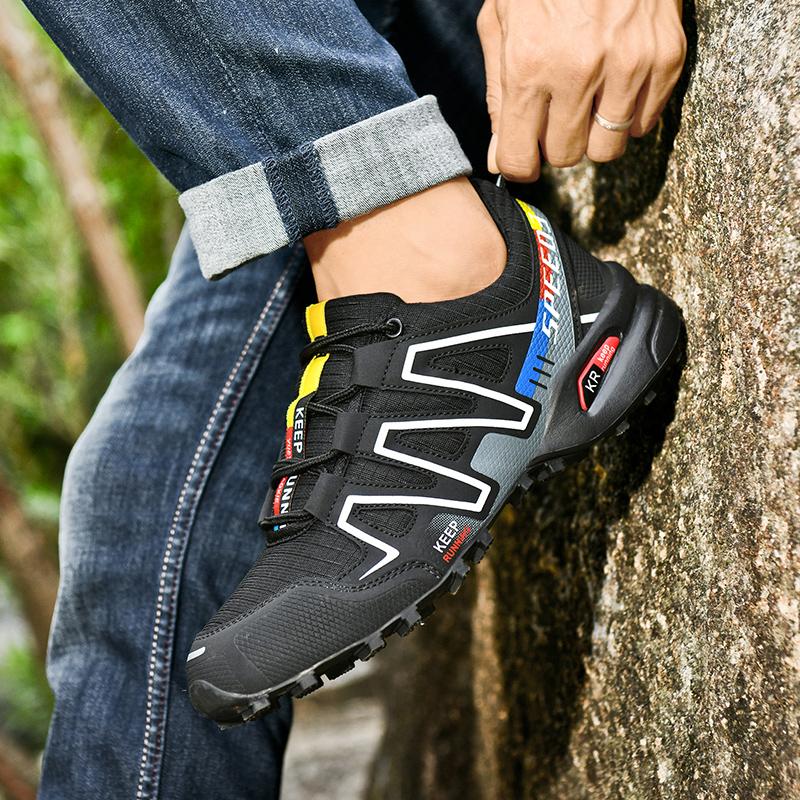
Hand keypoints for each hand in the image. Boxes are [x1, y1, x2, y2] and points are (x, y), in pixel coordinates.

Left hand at [477, 0, 686, 179]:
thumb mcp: (501, 24)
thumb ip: (498, 96)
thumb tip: (499, 156)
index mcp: (529, 65)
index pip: (519, 158)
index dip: (517, 162)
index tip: (521, 154)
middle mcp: (578, 70)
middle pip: (565, 157)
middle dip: (555, 144)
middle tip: (555, 114)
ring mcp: (628, 64)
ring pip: (607, 150)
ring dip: (593, 135)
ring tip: (586, 102)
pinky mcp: (665, 57)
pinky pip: (644, 125)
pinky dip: (628, 116)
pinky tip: (615, 87)